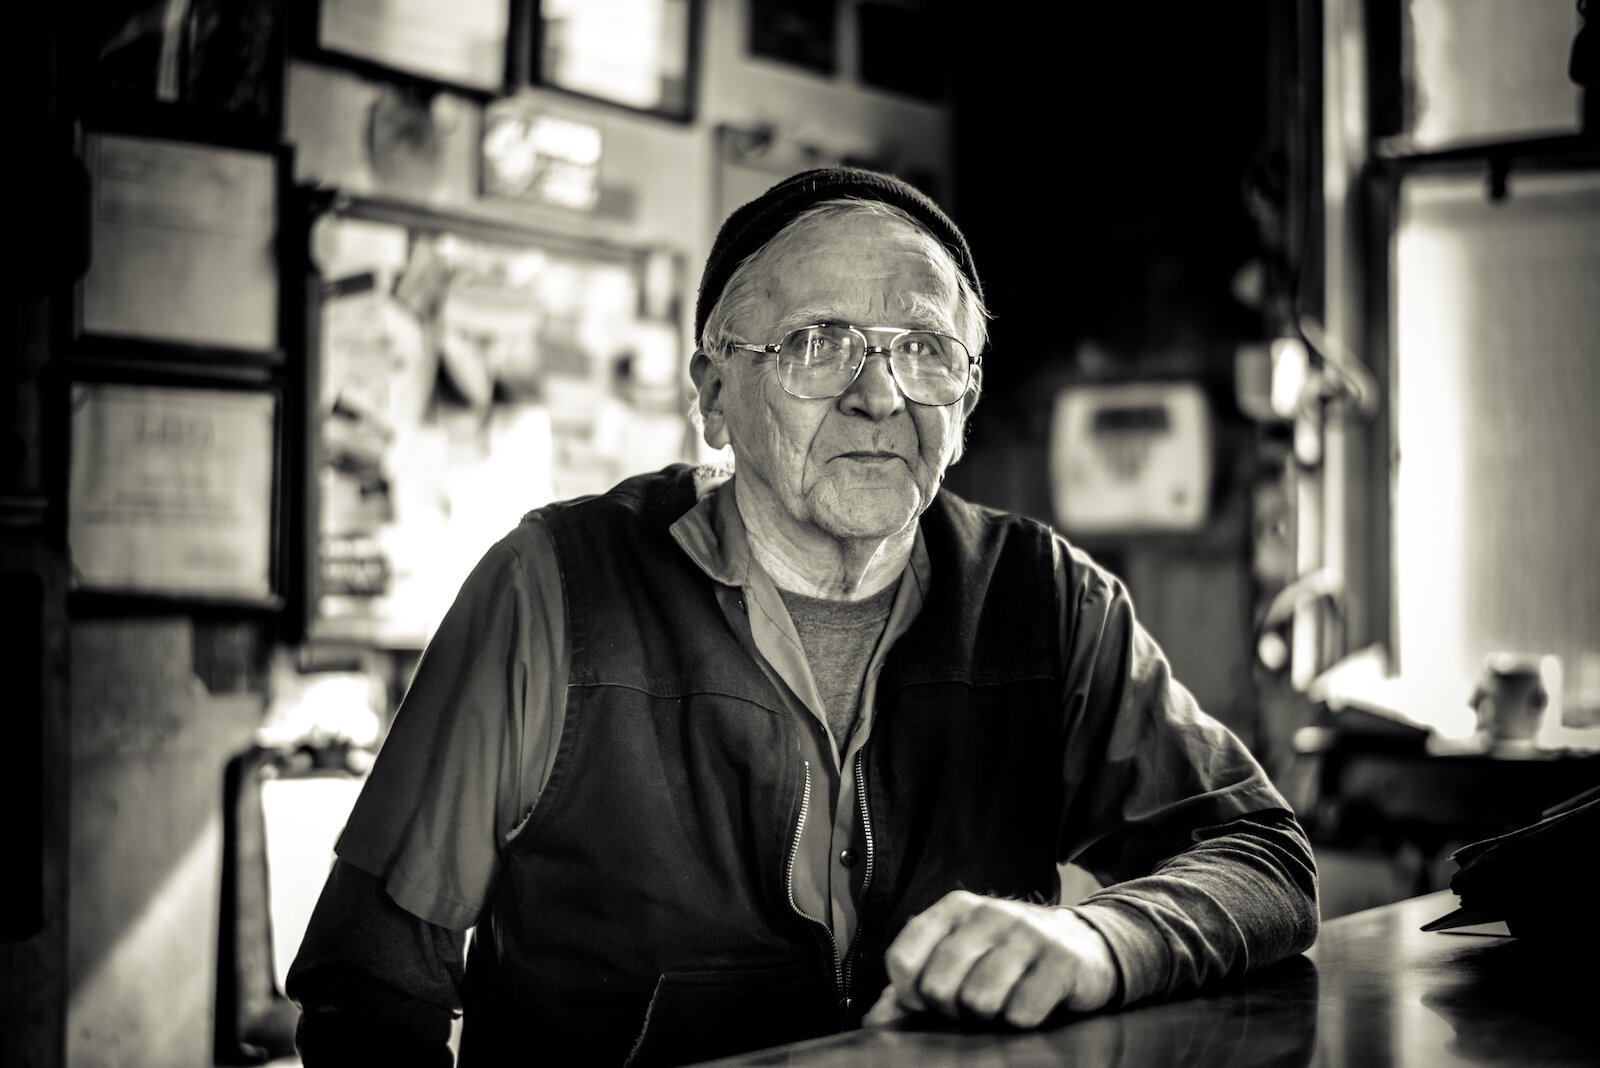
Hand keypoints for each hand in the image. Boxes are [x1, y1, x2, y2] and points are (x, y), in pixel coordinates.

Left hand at [864, 890, 1118, 1028]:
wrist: (1084, 946)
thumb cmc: (1007, 957)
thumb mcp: (959, 957)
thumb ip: (912, 986)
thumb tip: (873, 1021)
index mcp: (954, 908)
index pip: (902, 959)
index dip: (908, 994)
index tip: (926, 1000)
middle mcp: (988, 913)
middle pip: (938, 986)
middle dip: (951, 1009)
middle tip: (972, 1003)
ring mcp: (1026, 934)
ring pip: (979, 1001)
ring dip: (989, 1015)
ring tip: (1002, 1001)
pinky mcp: (1060, 961)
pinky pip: (1021, 1012)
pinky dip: (1022, 1019)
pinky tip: (1031, 1001)